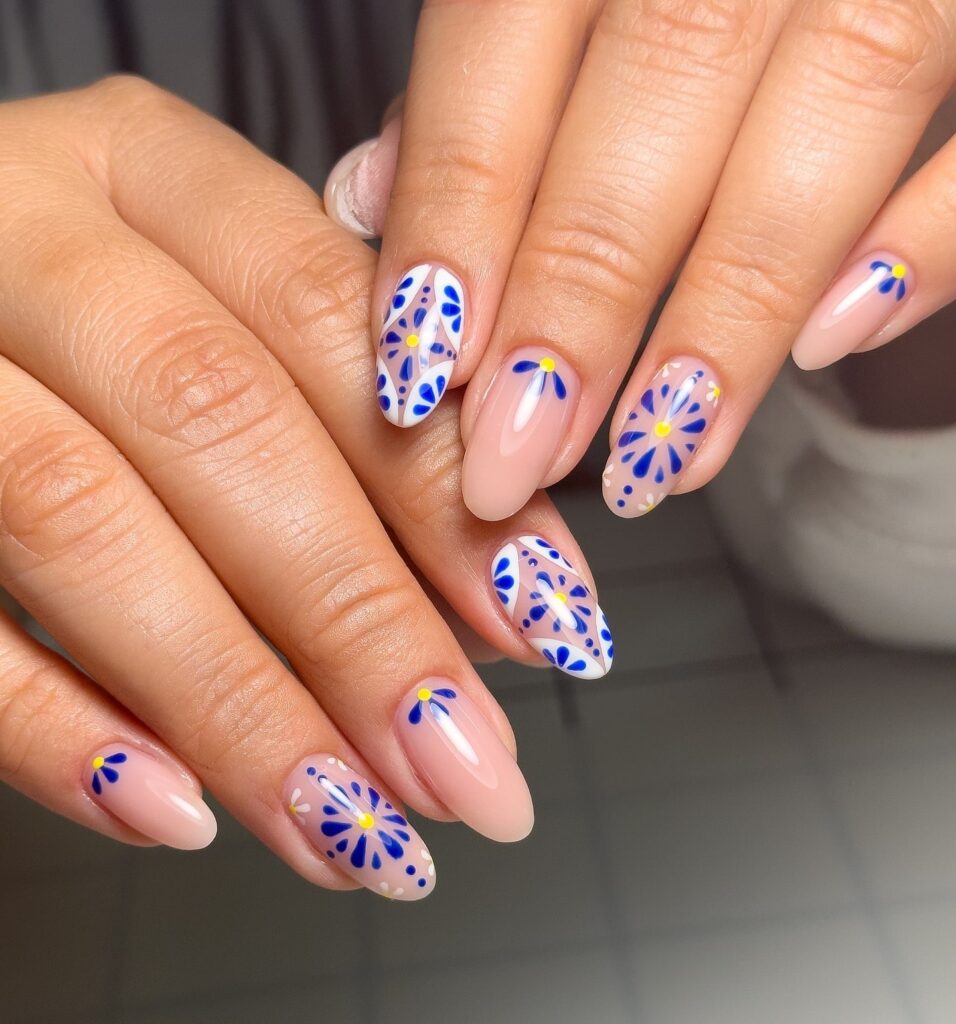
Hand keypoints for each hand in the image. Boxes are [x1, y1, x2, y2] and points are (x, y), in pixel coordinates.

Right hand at [0, 78, 615, 898]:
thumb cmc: (93, 328)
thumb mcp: (218, 310)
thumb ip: (345, 405)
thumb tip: (508, 571)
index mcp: (146, 169)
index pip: (328, 316)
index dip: (444, 484)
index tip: (542, 623)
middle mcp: (26, 229)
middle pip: (220, 420)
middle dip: (362, 619)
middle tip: (470, 768)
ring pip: (83, 521)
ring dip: (244, 705)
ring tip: (363, 832)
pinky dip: (59, 731)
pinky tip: (180, 815)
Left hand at [326, 0, 955, 519]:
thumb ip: (477, 78)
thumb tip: (371, 189)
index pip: (504, 36)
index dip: (458, 215)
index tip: (422, 371)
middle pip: (662, 83)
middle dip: (579, 294)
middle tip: (515, 456)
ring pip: (833, 105)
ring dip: (728, 313)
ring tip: (654, 460)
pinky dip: (928, 240)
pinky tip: (834, 343)